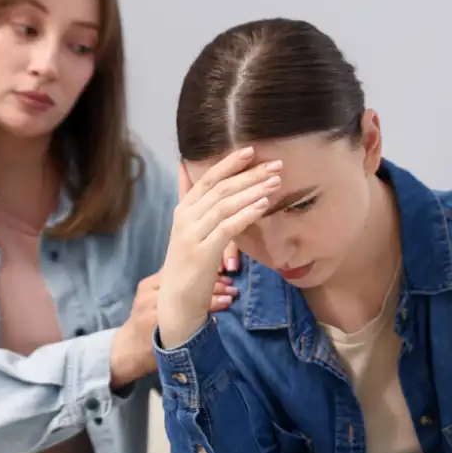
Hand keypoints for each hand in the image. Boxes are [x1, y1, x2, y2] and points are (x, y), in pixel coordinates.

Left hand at [110, 271, 237, 388]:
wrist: (126, 349)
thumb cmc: (151, 355)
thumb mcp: (175, 348)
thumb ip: (192, 334)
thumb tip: (216, 317)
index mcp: (157, 318)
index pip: (191, 304)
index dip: (213, 301)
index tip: (230, 300)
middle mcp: (151, 300)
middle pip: (187, 286)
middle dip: (212, 286)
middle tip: (232, 289)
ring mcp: (147, 290)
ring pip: (181, 277)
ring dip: (203, 277)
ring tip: (223, 280)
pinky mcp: (146, 285)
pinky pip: (171, 274)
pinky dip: (189, 274)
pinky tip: (205, 273)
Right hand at [157, 148, 281, 347]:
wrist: (176, 302)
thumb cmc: (188, 266)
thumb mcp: (188, 230)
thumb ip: (191, 201)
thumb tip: (184, 169)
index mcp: (183, 210)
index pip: (207, 179)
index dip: (229, 163)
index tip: (251, 151)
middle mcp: (185, 218)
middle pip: (220, 188)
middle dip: (249, 174)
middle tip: (275, 164)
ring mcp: (192, 235)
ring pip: (225, 205)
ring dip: (252, 191)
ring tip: (275, 182)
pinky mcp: (202, 253)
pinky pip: (227, 228)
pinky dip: (245, 214)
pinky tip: (262, 206)